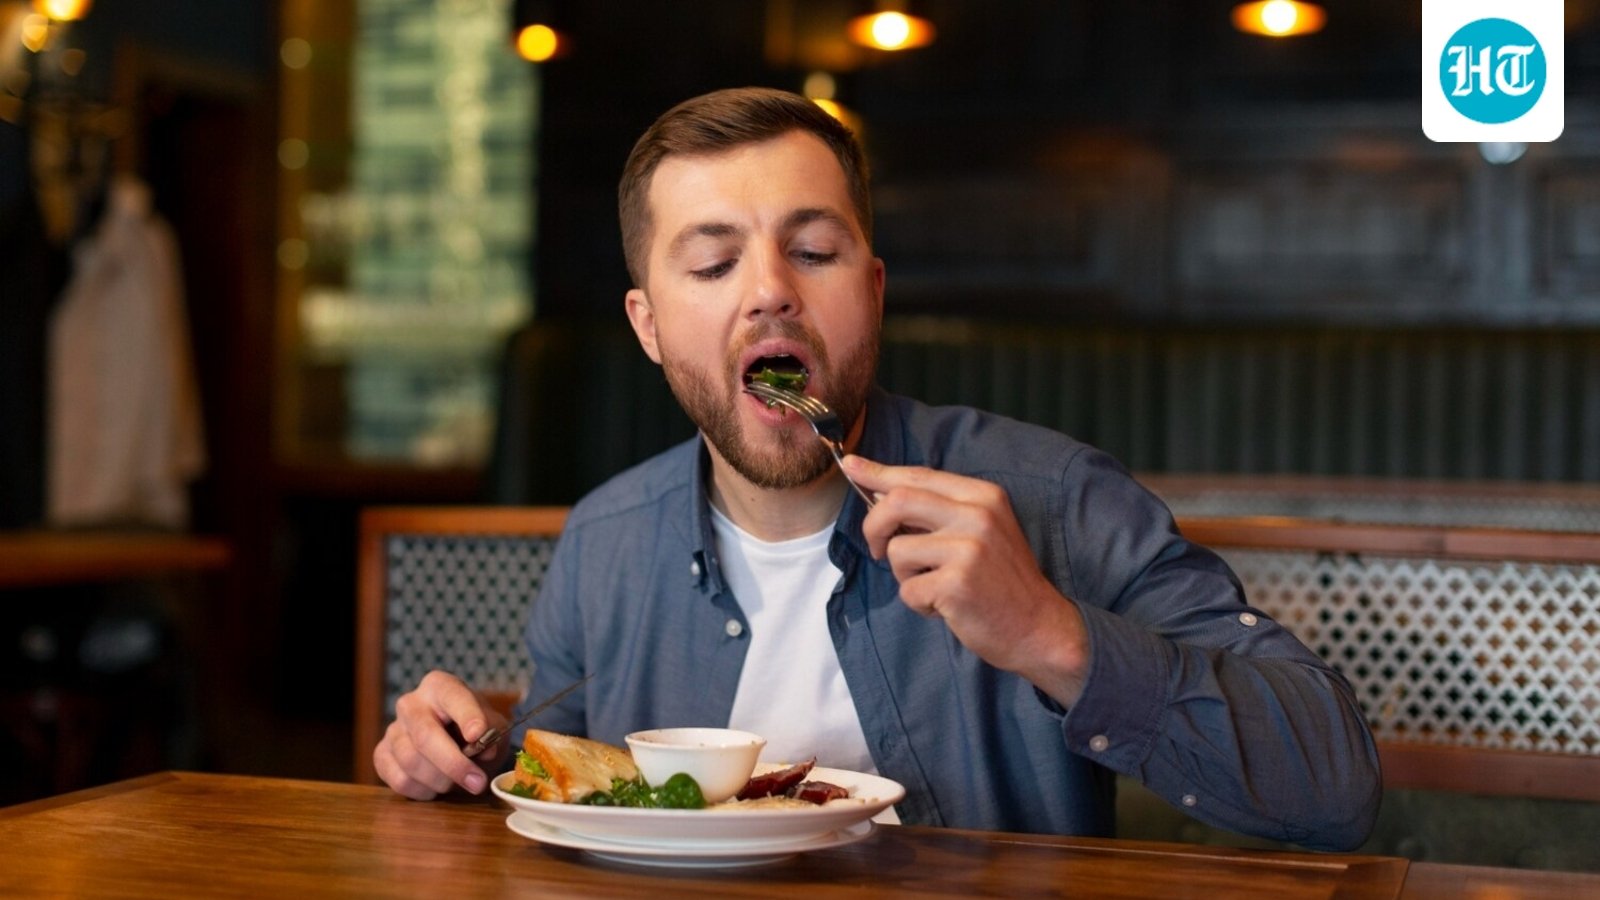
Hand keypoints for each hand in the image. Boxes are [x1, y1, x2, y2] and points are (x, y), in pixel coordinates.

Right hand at [373, 670, 509, 799]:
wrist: (452, 741)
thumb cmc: (473, 730)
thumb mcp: (492, 725)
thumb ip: (492, 732)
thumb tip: (484, 750)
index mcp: (440, 686)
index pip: (453, 697)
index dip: (466, 716)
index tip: (478, 734)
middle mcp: (411, 703)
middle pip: (425, 736)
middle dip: (454, 764)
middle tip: (477, 783)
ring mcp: (392, 729)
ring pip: (410, 761)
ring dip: (440, 781)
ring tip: (456, 783)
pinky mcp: (381, 754)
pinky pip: (398, 779)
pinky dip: (421, 791)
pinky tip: (434, 787)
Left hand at [842, 455, 1091, 704]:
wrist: (1039, 628)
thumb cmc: (1002, 581)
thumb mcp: (982, 531)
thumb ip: (939, 511)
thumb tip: (881, 493)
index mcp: (983, 496)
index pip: (919, 476)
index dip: (879, 472)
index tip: (851, 465)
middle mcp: (977, 515)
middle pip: (898, 501)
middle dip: (874, 526)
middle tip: (879, 550)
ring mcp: (968, 549)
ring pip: (898, 550)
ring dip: (905, 576)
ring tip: (935, 586)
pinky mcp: (957, 583)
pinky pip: (907, 589)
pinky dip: (918, 603)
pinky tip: (945, 607)